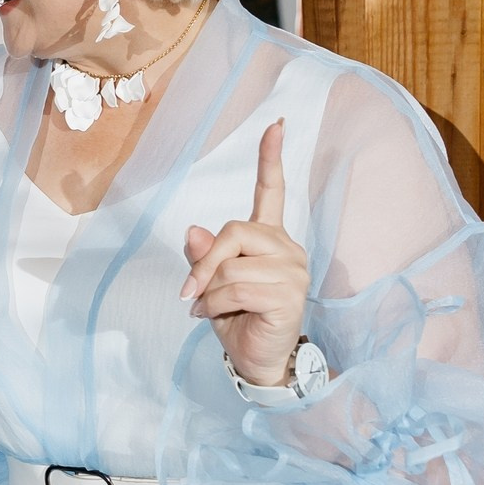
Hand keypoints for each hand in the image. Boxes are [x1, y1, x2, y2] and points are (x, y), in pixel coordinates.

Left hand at [182, 120, 310, 386]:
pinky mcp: (289, 295)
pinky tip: (213, 317)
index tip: (276, 124)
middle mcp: (286, 248)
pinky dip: (214, 304)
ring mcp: (293, 271)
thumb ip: (204, 256)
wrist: (258, 360)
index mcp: (269, 238)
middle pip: (234, 230)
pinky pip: (237, 288)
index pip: (272, 191)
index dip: (271, 158)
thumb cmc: (236, 318)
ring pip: (231, 264)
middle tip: (190, 291)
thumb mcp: (210, 284)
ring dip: (208, 291)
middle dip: (205, 262)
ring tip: (208, 308)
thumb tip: (193, 231)